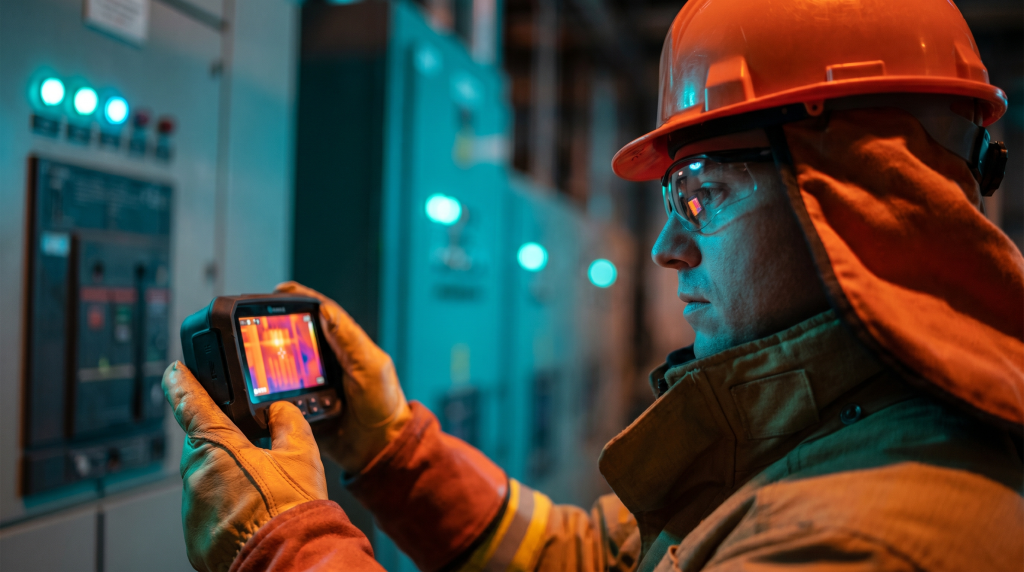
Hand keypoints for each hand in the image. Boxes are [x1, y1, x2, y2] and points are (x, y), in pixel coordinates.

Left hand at [162, 361, 327, 571]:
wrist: (288, 559)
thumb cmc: (292, 509)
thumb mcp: (301, 453)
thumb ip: (287, 422)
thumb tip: (279, 410)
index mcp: (218, 444)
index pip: (190, 402)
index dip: (181, 382)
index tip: (174, 372)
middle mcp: (196, 475)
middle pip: (204, 447)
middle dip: (226, 446)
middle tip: (256, 455)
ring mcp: (192, 509)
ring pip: (207, 481)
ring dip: (228, 481)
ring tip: (262, 496)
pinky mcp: (195, 537)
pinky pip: (208, 513)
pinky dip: (226, 511)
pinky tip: (253, 517)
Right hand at [274, 281, 412, 473]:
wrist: (381, 447)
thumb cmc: (384, 404)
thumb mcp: (370, 366)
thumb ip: (349, 339)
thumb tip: (325, 310)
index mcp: (343, 345)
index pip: (318, 314)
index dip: (298, 300)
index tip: (278, 291)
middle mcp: (325, 361)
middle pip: (294, 337)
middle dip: (274, 329)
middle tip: (255, 325)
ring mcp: (311, 384)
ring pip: (282, 365)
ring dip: (267, 361)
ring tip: (251, 354)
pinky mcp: (302, 407)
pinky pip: (279, 397)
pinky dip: (267, 393)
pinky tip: (255, 390)